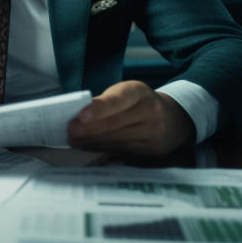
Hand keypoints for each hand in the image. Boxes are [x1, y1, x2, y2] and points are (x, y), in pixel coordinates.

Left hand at [67, 80, 194, 155]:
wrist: (173, 119)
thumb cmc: (139, 103)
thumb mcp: (127, 93)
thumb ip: (105, 101)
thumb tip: (77, 116)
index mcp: (140, 92)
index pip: (119, 99)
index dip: (99, 109)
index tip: (80, 116)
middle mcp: (150, 112)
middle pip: (114, 124)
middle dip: (88, 130)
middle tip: (69, 132)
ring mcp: (153, 133)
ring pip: (115, 140)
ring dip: (91, 142)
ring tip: (73, 139)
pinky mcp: (152, 150)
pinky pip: (121, 151)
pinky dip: (102, 148)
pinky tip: (88, 146)